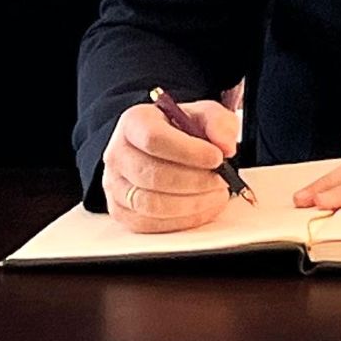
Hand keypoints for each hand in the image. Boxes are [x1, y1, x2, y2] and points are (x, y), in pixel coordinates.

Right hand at [102, 95, 245, 235]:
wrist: (165, 149)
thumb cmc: (182, 132)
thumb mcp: (205, 115)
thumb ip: (220, 123)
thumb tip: (225, 146)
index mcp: (134, 122)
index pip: (154, 139)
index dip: (188, 152)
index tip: (217, 157)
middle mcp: (118, 154)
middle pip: (152, 175)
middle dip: (195, 181)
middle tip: (221, 179)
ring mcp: (115, 186)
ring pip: (151, 204)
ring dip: (191, 204)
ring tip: (216, 194)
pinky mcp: (121, 212)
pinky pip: (149, 224)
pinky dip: (182, 220)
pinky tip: (203, 208)